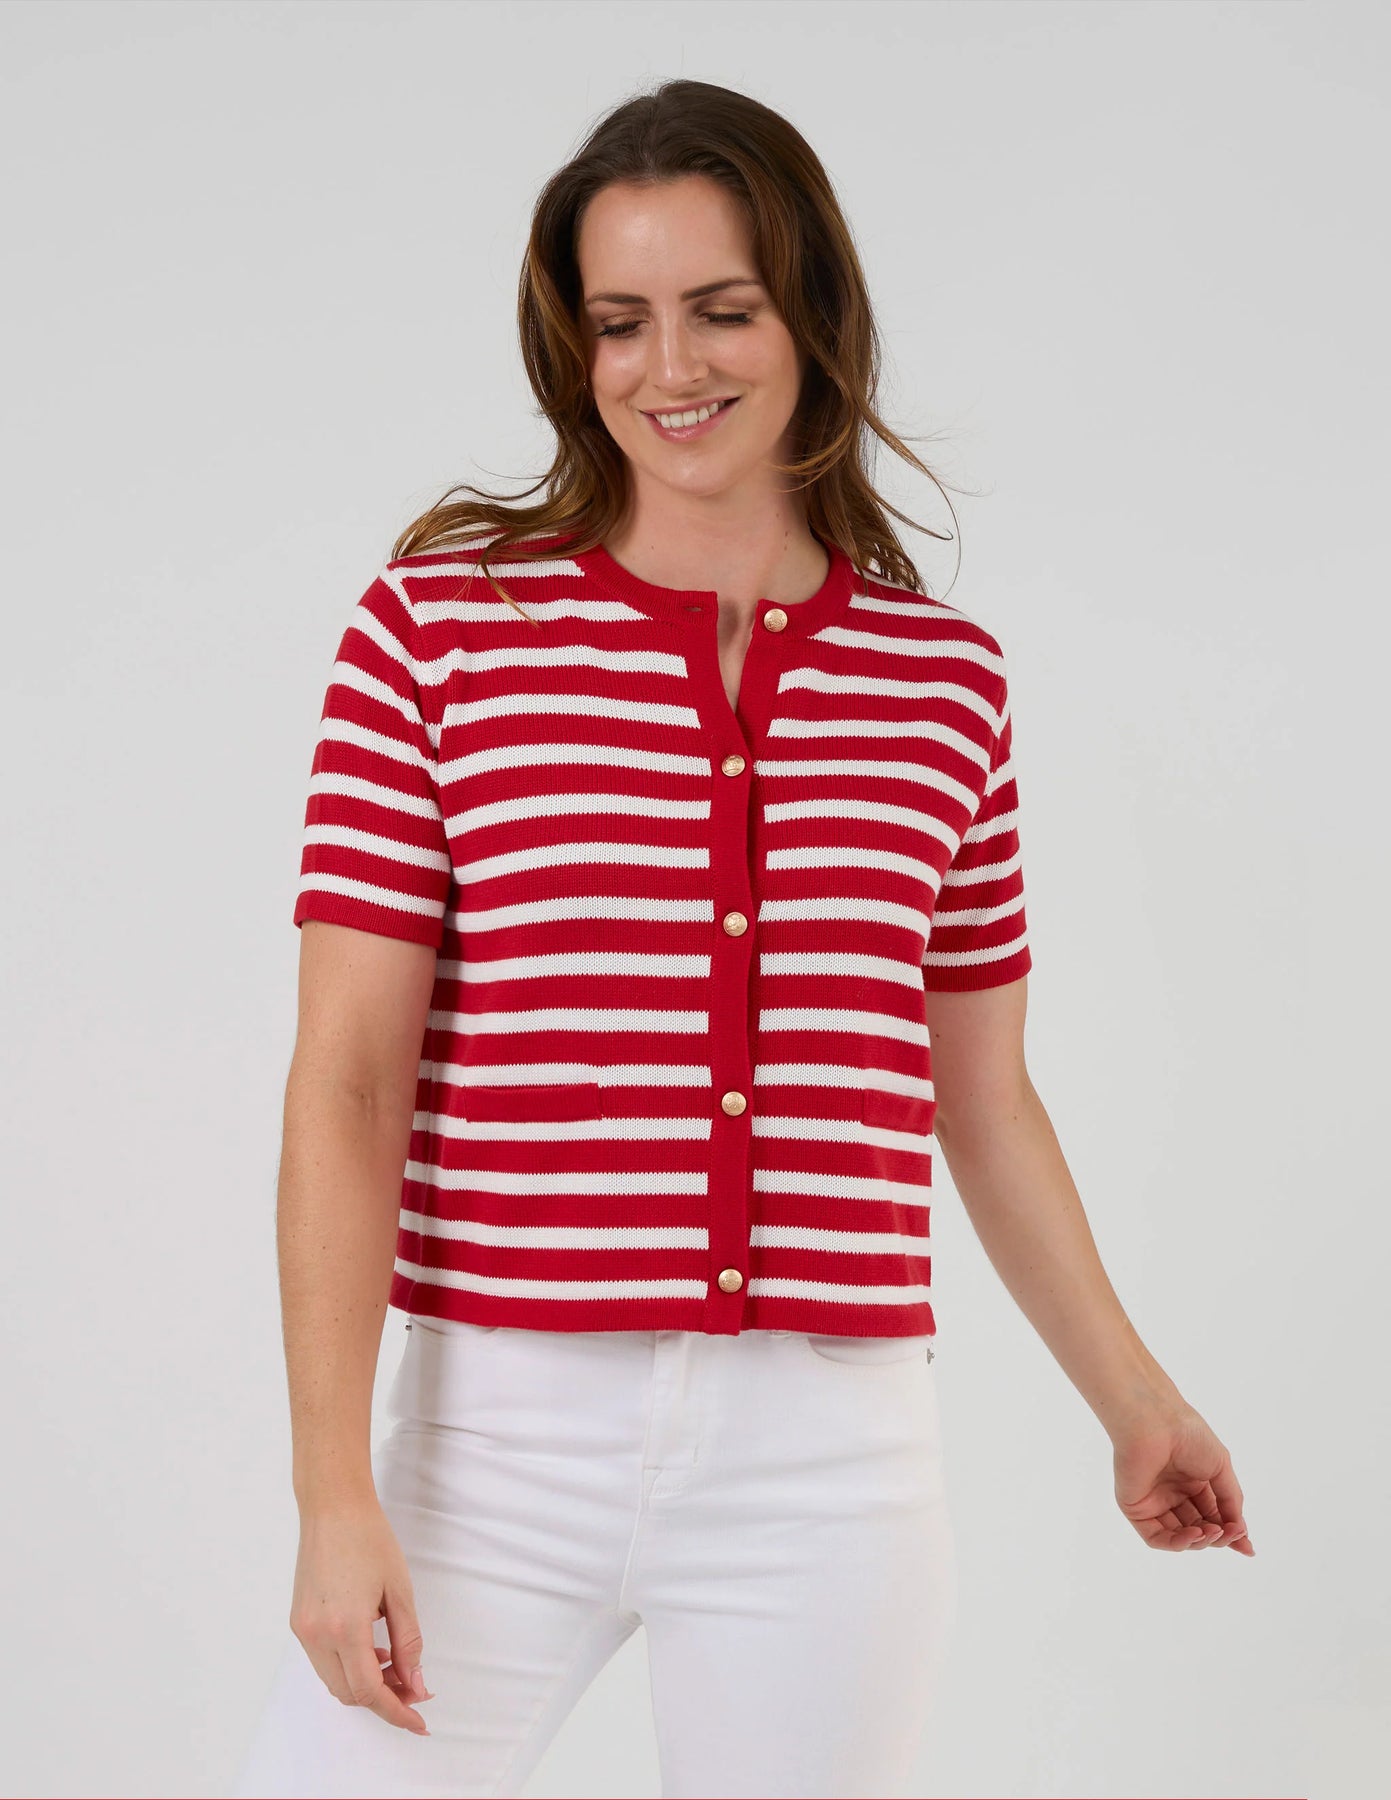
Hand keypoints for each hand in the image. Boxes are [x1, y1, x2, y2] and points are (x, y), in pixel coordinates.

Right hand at [289, 1497, 435, 1732]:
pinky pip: (323, 1661)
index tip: (419, 1721)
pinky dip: (348, 1665)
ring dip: (365, 1682)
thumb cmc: (369, 1540)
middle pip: (350, 1693)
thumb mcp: (400, 1591)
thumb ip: (409, 1642)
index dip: (396, 1711)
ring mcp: (302, 1630)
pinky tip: (372, 1646)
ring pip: (334, 1681)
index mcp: (345, 1628)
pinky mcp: (297, 1621)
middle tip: (414, 1687)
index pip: (370, 1691)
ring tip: (395, 1662)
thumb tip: (415, 1683)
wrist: (333, 1507)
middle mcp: (316, 1635)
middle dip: (384, 1698)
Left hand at [1111, 1402, 1254, 1554]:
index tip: (1248, 1548)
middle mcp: (1172, 1494)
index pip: (1212, 1516)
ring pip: (1179, 1537)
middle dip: (1218, 1537)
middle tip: (1232, 1533)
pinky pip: (1156, 1537)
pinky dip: (1178, 1543)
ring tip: (1215, 1532)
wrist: (1156, 1423)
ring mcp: (1153, 1502)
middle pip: (1198, 1529)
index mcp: (1191, 1482)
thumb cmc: (1187, 1435)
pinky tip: (1195, 1535)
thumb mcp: (1220, 1468)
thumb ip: (1231, 1500)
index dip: (1230, 1533)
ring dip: (1201, 1542)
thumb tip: (1241, 1530)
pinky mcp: (1136, 1509)